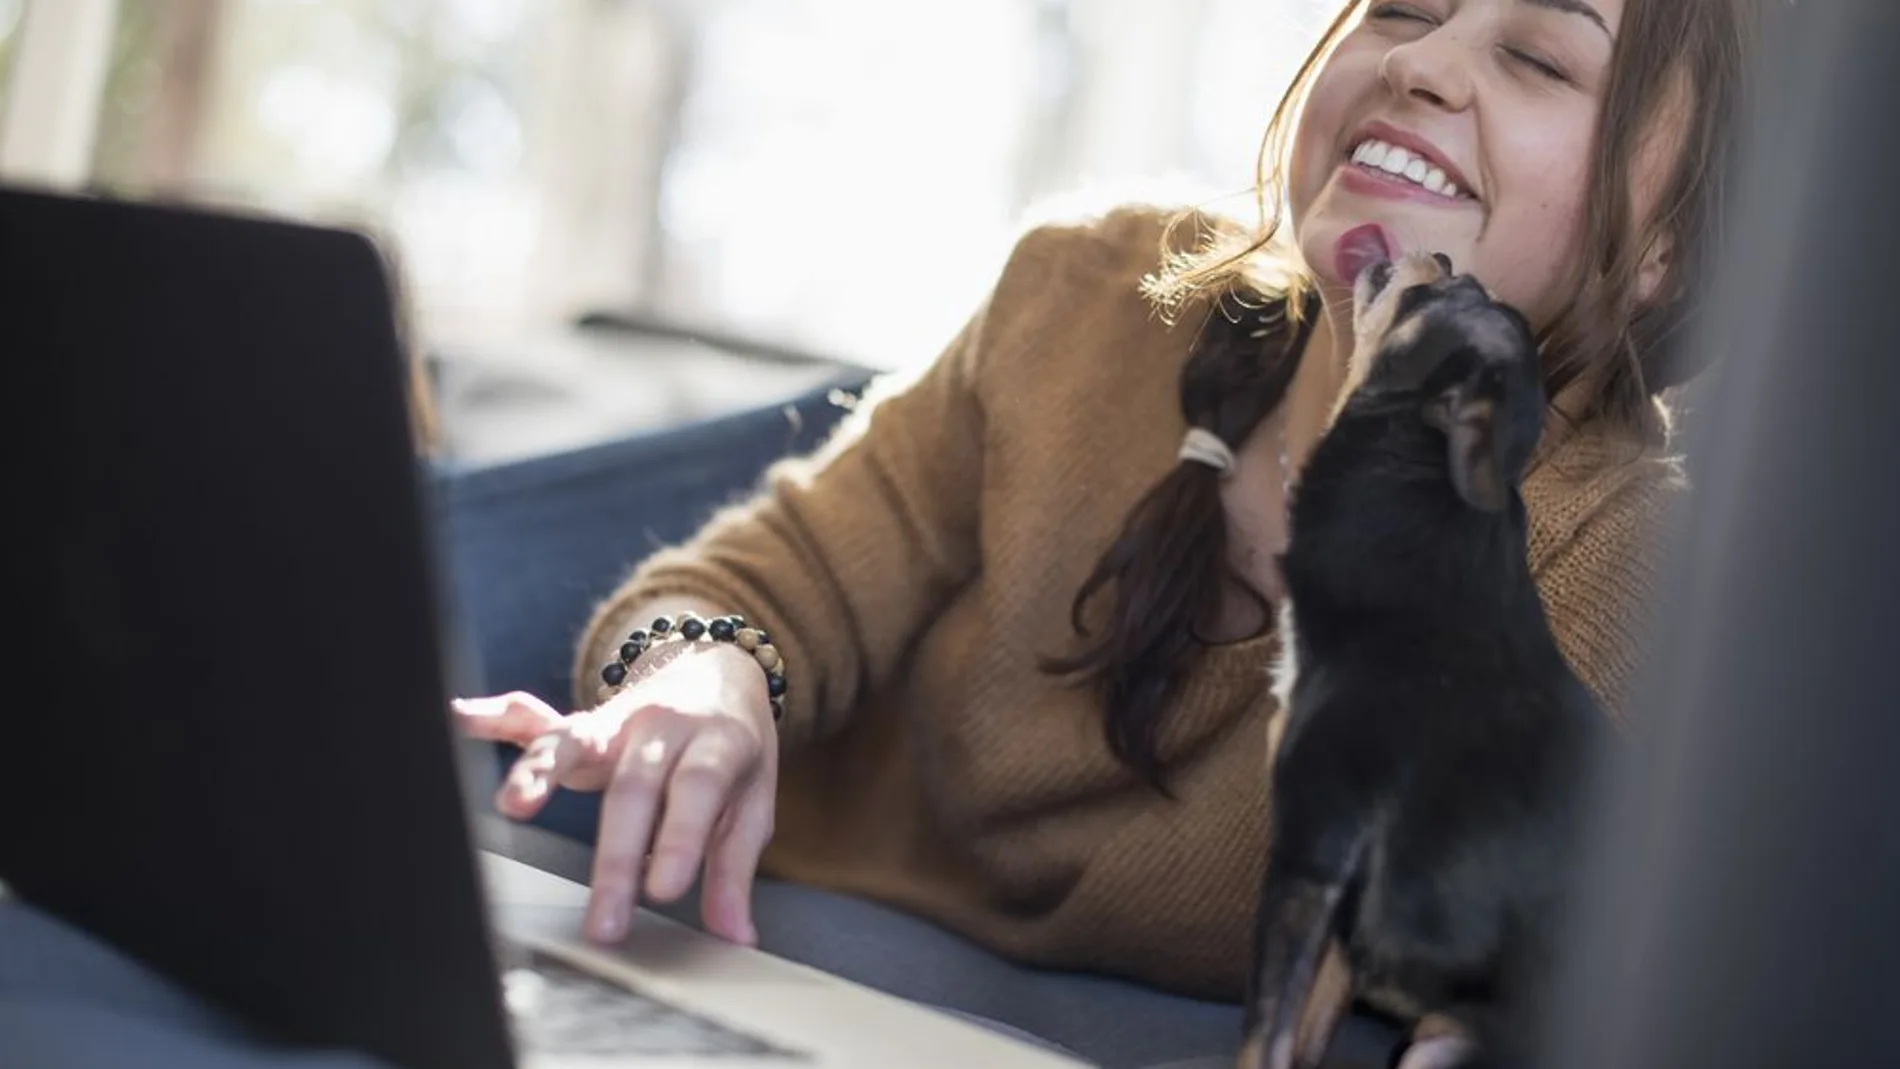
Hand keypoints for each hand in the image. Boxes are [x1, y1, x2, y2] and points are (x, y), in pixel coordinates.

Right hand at [453, 643, 776, 946]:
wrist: (717, 671)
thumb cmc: (731, 749)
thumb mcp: (751, 800)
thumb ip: (733, 866)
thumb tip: (733, 935)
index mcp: (716, 740)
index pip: (697, 786)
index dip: (681, 836)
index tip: (664, 891)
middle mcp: (661, 726)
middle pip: (633, 787)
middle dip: (616, 857)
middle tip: (605, 922)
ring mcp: (614, 721)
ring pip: (574, 741)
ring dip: (540, 772)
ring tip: (513, 804)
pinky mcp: (578, 726)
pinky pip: (530, 717)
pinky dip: (493, 718)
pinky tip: (458, 717)